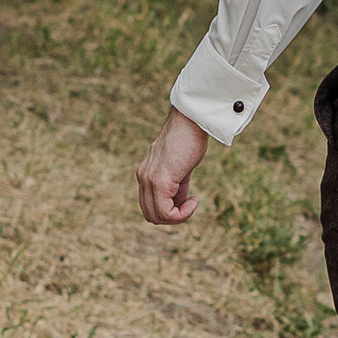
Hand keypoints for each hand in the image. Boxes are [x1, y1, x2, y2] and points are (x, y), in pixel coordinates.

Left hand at [139, 107, 211, 226]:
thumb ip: (177, 185)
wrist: (191, 120)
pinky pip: (165, 212)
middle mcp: (143, 178)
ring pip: (156, 216)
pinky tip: (194, 201)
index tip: (189, 200)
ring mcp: (149, 180)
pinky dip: (181, 213)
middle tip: (190, 205)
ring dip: (177, 217)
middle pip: (150, 215)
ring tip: (192, 203)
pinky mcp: (159, 181)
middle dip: (172, 217)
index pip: (149, 205)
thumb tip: (179, 204)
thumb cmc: (189, 138)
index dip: (169, 211)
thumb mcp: (181, 167)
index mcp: (145, 173)